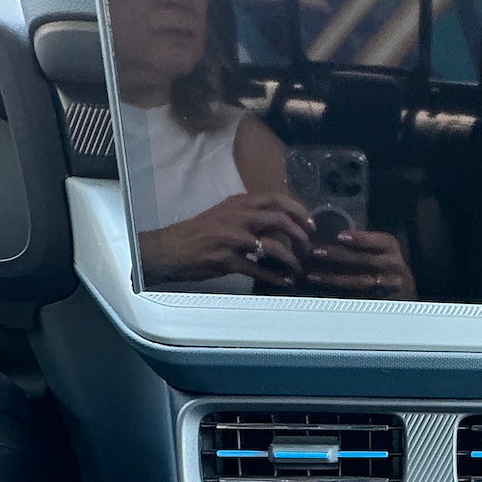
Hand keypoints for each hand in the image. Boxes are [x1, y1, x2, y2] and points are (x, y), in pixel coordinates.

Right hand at [138, 192, 312, 287]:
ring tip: (299, 269)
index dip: (298, 210)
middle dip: (300, 235)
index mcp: (238, 203)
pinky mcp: (227, 260)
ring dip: (291, 260)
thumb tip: (278, 224)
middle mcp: (237, 217)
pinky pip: (259, 270)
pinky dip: (275, 278)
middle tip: (309, 248)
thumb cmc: (199, 232)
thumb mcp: (224, 214)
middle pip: (280, 220)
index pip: (276, 198)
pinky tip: (284, 282)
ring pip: (273, 247)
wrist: (171, 248)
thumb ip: (249, 215)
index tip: (310, 224)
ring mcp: (232, 238)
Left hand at [304, 229, 416, 299]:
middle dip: (339, 256)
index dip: (359, 239)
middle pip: (364, 260)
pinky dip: (340, 294)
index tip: (339, 236)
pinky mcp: (379, 300)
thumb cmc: (384, 259)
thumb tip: (328, 231)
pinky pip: (358, 297)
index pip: (376, 241)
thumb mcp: (379, 246)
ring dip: (334, 278)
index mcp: (390, 246)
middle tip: (316, 252)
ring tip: (313, 275)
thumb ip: (360, 241)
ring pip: (359, 281)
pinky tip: (324, 291)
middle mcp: (392, 264)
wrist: (404, 287)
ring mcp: (387, 284)